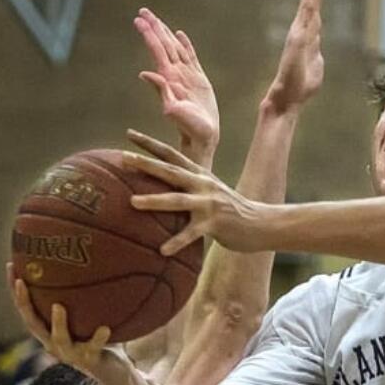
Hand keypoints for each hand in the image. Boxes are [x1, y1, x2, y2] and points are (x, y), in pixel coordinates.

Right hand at [7, 263, 122, 383]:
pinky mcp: (90, 360)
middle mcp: (54, 343)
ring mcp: (71, 354)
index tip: (10, 266)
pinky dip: (98, 338)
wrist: (115, 373)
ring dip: (57, 323)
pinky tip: (105, 328)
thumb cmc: (101, 339)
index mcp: (49, 332)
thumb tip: (88, 258)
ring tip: (59, 306)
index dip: (16, 291)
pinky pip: (94, 347)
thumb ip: (85, 295)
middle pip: (33, 324)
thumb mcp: (90, 315)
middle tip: (21, 281)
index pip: (27, 309)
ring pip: (59, 339)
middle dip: (24, 303)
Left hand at [123, 132, 270, 254]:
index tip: (129, 133)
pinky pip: (192, 233)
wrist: (262, 223)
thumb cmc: (230, 211)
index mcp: (200, 175)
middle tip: (123, 156)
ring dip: (154, 200)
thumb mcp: (210, 192)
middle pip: (171, 171)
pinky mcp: (216, 223)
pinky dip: (177, 242)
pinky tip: (162, 250)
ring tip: (132, 202)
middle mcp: (203, 185)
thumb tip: (163, 188)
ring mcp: (209, 203)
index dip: (151, 144)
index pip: (172, 155)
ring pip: (178, 200)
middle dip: (146, 164)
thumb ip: (189, 187)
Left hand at [134, 8, 219, 168]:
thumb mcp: (174, 110)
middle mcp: (176, 74)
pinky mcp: (198, 79)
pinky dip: (185, 44)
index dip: (149, 35)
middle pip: (163, 45)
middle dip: (154, 28)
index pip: (158, 50)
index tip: (139, 20)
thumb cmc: (189, 127)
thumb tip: (145, 74)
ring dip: (166, 33)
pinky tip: (180, 35)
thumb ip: (162, 91)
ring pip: (175, 49)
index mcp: (170, 77)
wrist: (202, 136)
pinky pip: (191, 57)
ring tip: (157, 19)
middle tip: (143, 11)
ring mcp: (187, 76)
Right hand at [264, 0, 325, 114]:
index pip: (314, 1)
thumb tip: (316, 48)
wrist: (286, 98)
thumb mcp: (315, 66)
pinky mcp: (298, 37)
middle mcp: (303, 25)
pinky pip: (305, 11)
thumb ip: (315, 54)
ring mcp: (300, 29)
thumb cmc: (300, 86)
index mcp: (309, 31)